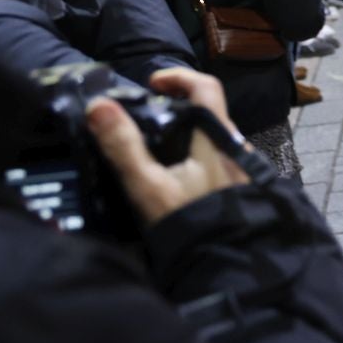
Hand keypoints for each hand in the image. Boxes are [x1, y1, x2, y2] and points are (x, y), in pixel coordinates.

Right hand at [86, 68, 249, 225]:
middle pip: (208, 111)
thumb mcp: (148, 186)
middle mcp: (236, 146)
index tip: (153, 83)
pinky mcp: (242, 186)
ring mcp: (243, 167)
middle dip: (176, 109)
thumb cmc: (188, 221)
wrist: (227, 265)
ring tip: (154, 149)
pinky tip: (176, 175)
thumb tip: (99, 106)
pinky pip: (218, 157)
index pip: (207, 87)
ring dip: (186, 133)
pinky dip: (196, 154)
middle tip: (145, 119)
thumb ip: (124, 147)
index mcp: (217, 138)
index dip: (180, 77)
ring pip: (213, 136)